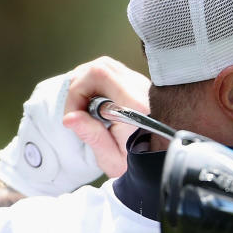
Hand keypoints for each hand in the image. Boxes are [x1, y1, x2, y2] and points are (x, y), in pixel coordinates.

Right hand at [0, 58, 150, 195]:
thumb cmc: (136, 166)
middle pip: (103, 67)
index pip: (99, 75)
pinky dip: (99, 84)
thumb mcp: (112, 158)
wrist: (162, 166)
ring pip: (108, 66)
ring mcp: (144, 86)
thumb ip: (92, 135)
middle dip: (80, 85)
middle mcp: (143, 90)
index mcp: (136, 106)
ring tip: (84, 108)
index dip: (77, 93)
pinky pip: (115, 74)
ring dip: (88, 83)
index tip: (72, 117)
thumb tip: (70, 117)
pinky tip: (96, 105)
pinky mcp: (141, 88)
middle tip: (76, 111)